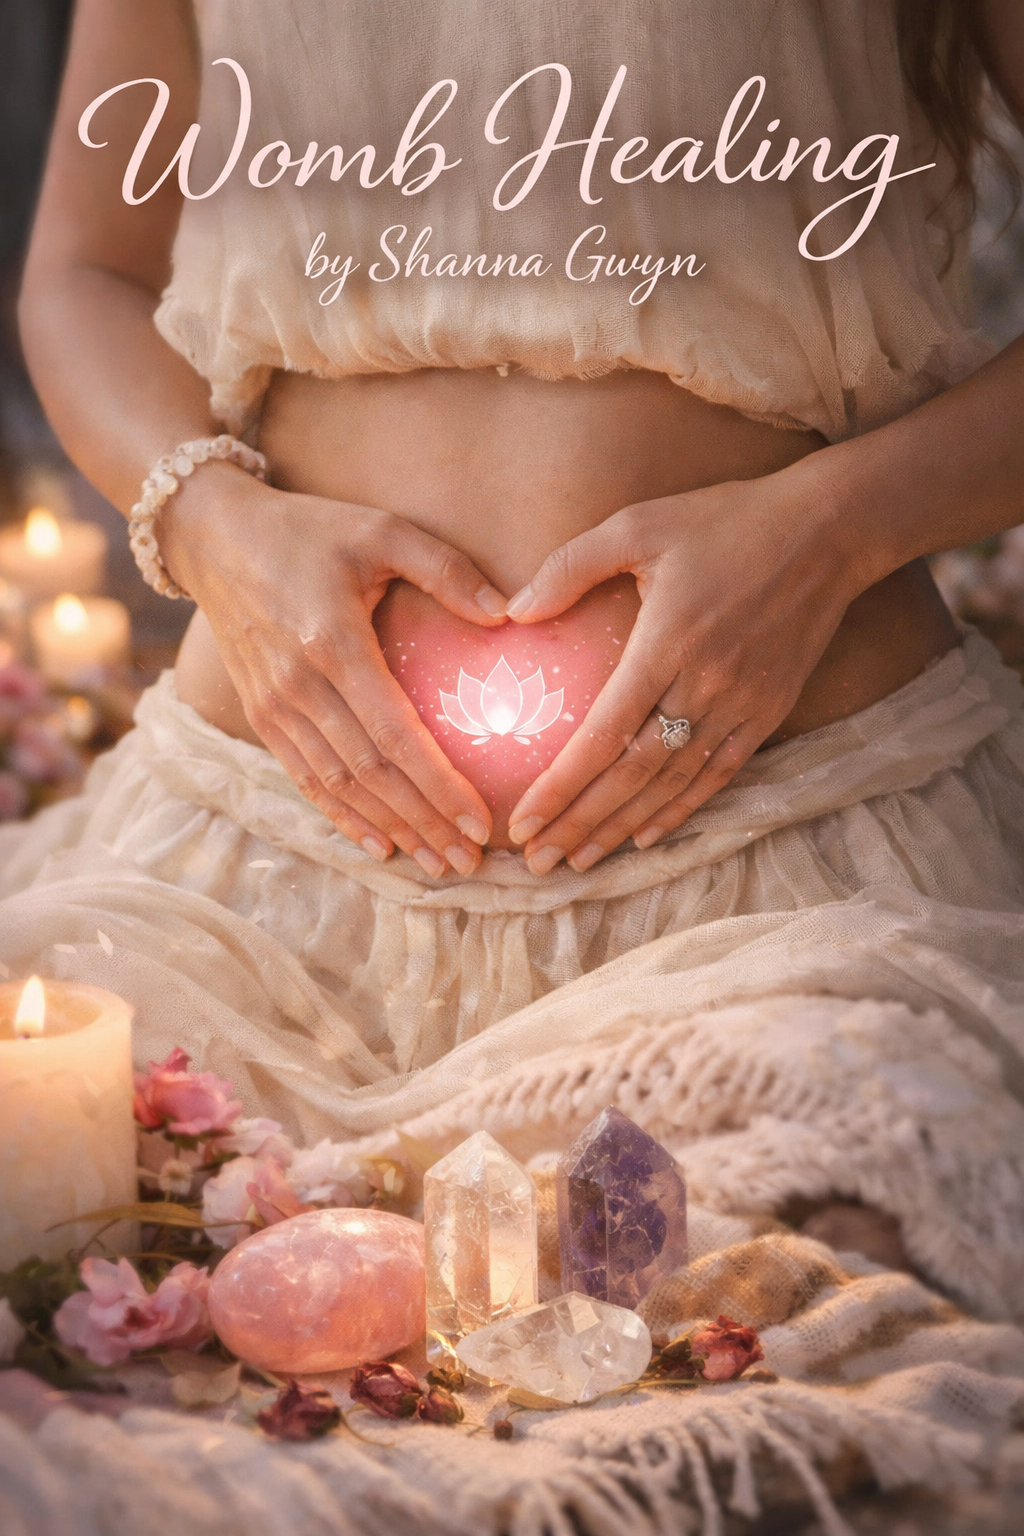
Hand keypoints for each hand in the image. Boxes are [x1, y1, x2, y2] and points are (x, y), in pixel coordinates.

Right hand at [161, 462, 508, 874]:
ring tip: (437, 863)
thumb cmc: (309, 529)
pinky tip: (380, 844)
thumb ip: (446, 568)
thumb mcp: (381, 530)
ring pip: (339, 787)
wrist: (213, 536)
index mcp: (333, 644)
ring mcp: (273, 707)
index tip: (482, 821)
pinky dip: (344, 817)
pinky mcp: (260, 715)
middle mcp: (298, 687)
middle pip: (371, 775)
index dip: (439, 787)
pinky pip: (306, 779)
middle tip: (471, 862)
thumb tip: (508, 612)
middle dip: (424, 824)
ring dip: (391, 830)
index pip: (396, 737)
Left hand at [503, 459, 868, 871]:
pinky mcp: (768, 711)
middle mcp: (704, 685)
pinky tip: (644, 837)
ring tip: (577, 862)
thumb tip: (512, 610)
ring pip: (673, 786)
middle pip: (633, 775)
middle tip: (536, 861)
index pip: (604, 734)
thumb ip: (570, 566)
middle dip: (579, 824)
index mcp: (667, 643)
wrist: (829, 531)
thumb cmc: (724, 519)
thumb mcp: (638, 524)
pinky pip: (718, 776)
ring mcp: (741, 705)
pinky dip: (680, 812)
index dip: (561, 786)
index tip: (521, 822)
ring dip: (621, 829)